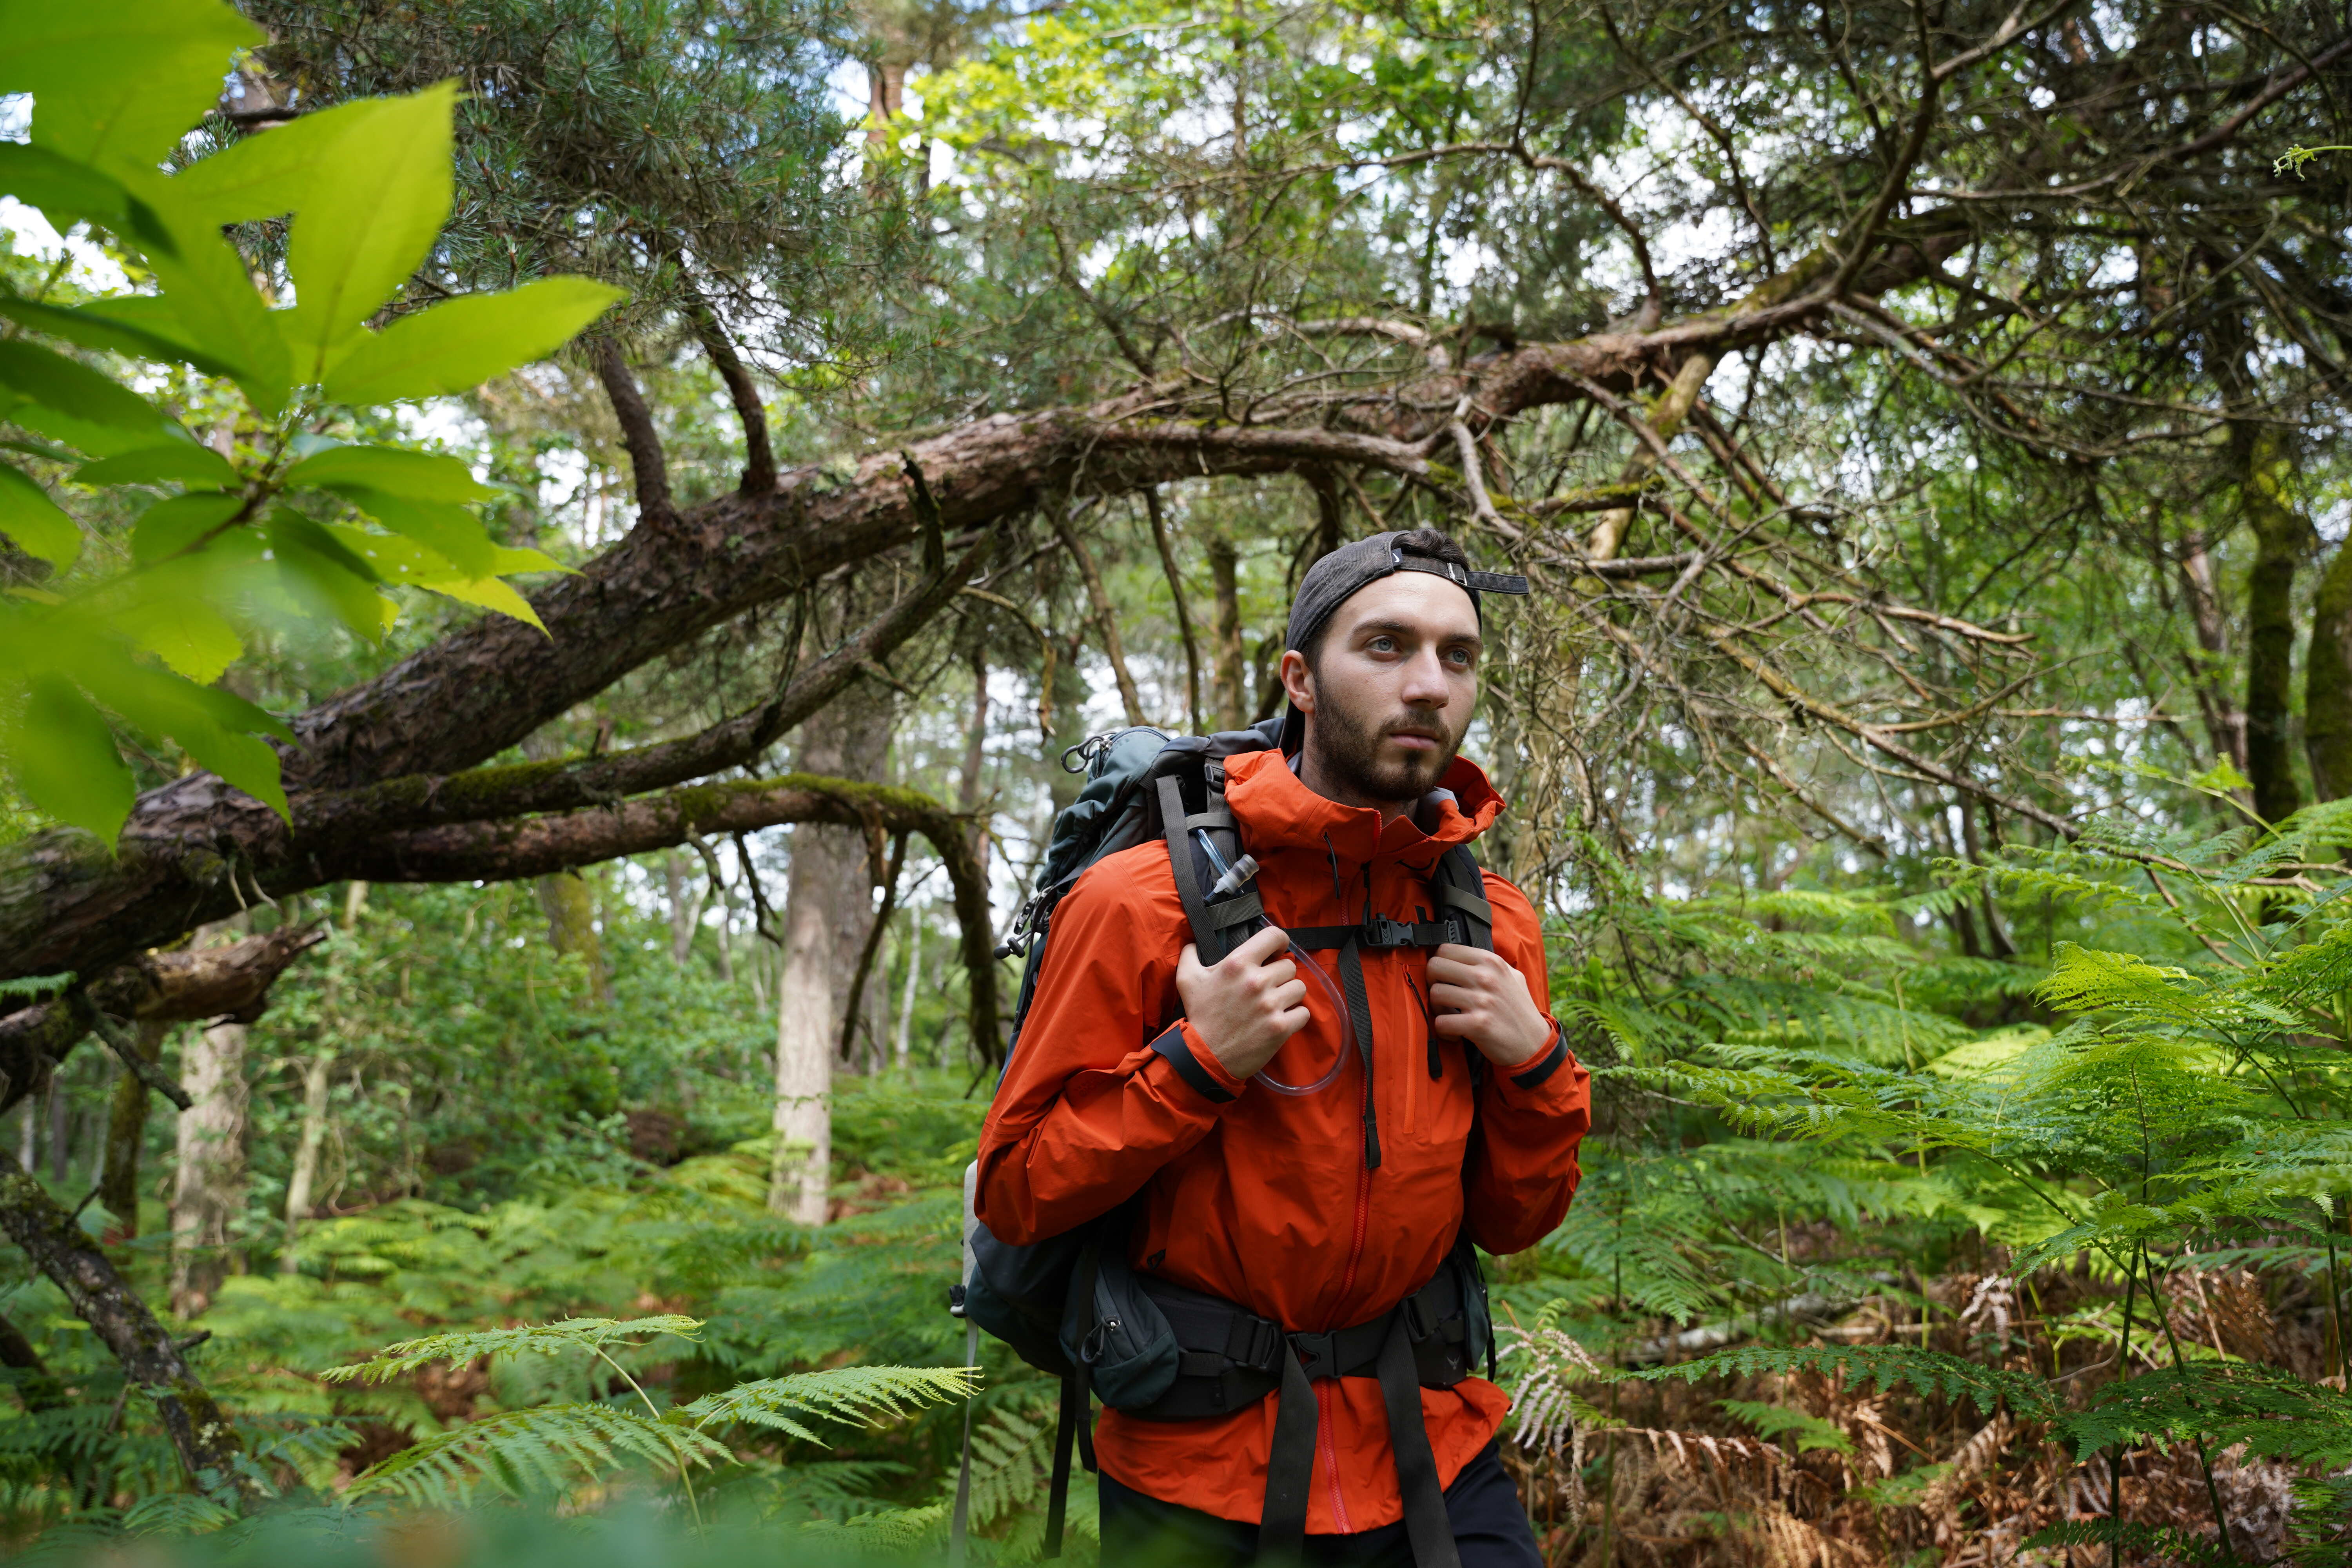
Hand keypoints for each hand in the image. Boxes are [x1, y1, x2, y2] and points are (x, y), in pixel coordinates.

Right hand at [1176, 924, 1309, 1080]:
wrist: (1205, 1057)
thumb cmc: (1199, 1016)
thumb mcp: (1187, 980)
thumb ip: (1190, 954)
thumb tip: (1193, 943)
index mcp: (1237, 963)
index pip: (1274, 936)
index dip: (1279, 942)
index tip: (1276, 951)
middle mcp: (1257, 981)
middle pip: (1290, 966)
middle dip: (1281, 975)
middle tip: (1268, 987)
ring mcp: (1271, 1005)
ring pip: (1299, 988)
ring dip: (1289, 995)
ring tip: (1275, 1004)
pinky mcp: (1281, 1027)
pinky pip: (1303, 1013)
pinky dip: (1295, 1016)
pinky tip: (1281, 1019)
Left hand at [1427, 943, 1552, 1068]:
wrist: (1534, 1044)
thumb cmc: (1519, 1010)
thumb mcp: (1512, 976)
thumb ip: (1487, 964)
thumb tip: (1457, 956)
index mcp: (1492, 961)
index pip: (1446, 949)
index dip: (1440, 965)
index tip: (1445, 979)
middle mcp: (1486, 977)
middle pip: (1435, 967)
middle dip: (1433, 984)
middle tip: (1444, 997)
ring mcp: (1482, 1000)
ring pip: (1435, 994)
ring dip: (1438, 1009)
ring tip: (1451, 1016)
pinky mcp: (1477, 1024)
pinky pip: (1440, 1022)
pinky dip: (1444, 1031)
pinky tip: (1455, 1033)